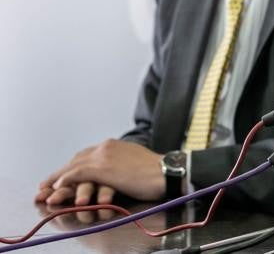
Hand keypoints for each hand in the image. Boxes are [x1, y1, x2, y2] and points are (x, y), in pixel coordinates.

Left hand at [34, 139, 163, 205]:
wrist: (167, 172)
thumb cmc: (156, 172)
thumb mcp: (134, 163)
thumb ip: (120, 164)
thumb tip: (115, 174)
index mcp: (114, 144)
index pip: (87, 154)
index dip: (73, 166)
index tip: (64, 176)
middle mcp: (106, 146)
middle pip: (77, 159)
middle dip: (61, 172)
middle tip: (48, 183)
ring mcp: (103, 156)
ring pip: (73, 166)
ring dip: (57, 178)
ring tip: (46, 188)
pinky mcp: (102, 167)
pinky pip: (76, 173)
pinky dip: (64, 180)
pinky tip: (57, 187)